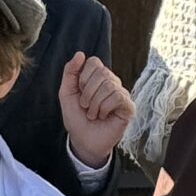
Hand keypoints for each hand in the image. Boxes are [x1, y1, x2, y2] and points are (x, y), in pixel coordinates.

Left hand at [57, 52, 131, 170]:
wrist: (83, 141)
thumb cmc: (76, 118)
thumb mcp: (67, 93)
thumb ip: (70, 72)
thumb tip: (80, 54)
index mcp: (98, 78)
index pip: (94, 62)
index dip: (83, 77)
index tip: (79, 93)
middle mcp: (112, 83)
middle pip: (101, 72)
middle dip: (87, 92)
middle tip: (85, 106)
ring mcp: (122, 94)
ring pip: (109, 85)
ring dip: (95, 103)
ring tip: (93, 114)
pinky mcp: (128, 106)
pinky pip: (117, 97)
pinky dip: (104, 108)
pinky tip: (103, 116)